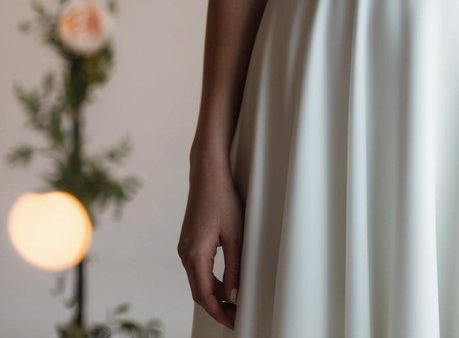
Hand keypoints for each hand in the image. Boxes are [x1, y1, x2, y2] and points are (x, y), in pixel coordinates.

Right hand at [178, 167, 243, 329]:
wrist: (207, 174)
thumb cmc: (222, 198)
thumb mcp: (235, 235)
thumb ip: (234, 268)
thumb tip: (234, 296)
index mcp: (195, 254)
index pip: (205, 296)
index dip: (220, 312)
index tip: (234, 321)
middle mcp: (185, 254)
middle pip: (199, 292)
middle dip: (217, 307)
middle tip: (236, 317)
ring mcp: (185, 247)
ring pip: (198, 281)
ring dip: (214, 295)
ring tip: (233, 304)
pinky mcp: (189, 241)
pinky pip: (197, 269)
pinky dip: (210, 281)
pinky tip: (224, 284)